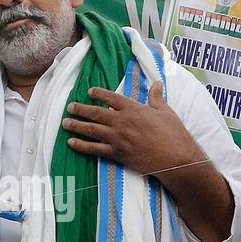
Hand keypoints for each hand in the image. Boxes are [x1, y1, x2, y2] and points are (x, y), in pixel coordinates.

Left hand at [62, 82, 204, 178]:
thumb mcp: (166, 111)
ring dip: (76, 125)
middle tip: (70, 107)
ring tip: (65, 123)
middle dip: (81, 109)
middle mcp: (122, 121)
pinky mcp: (117, 154)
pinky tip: (71, 143)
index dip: (99, 94)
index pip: (111, 98)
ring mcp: (118, 138)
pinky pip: (94, 149)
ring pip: (91, 130)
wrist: (175, 158)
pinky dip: (81, 146)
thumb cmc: (173, 134)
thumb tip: (156, 83)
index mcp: (133, 109)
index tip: (89, 91)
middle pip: (96, 113)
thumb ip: (156, 97)